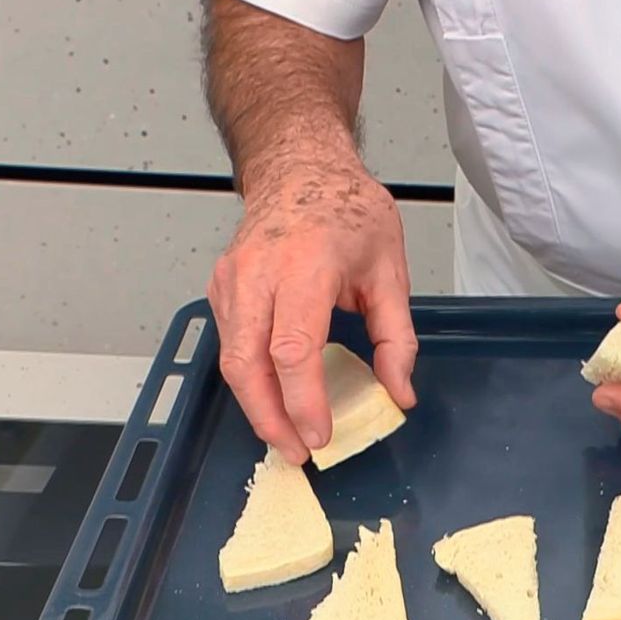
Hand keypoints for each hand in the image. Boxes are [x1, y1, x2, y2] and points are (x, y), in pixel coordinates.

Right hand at [208, 162, 416, 463]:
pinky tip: (273, 400)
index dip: (302, 401)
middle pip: (247, 363)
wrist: (300, 166)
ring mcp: (232, 280)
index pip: (292, 349)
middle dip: (269, 418)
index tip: (319, 434)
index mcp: (305, 265)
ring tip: (287, 437)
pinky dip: (248, 380)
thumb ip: (395, 336)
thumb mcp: (390, 268)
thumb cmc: (347, 209)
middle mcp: (258, 273)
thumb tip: (399, 391)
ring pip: (231, 359)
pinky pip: (229, 343)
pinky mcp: (221, 288)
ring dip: (256, 406)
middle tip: (299, 452)